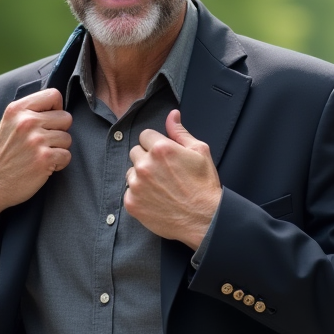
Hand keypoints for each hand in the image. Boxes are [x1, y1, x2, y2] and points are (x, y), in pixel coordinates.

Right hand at [0, 88, 71, 232]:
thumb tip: (58, 105)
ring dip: (58, 149)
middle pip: (66, 117)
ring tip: (40, 155)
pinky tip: (43, 166)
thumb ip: (29, 112)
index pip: (54, 95)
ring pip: (67, 138)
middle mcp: (27, 122)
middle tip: (43, 143)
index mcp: (17, 110)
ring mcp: (36, 140)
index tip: (48, 121)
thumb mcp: (8, 124)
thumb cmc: (3, 154)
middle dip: (59, 131)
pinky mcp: (44, 159)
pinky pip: (67, 155)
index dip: (56, 108)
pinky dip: (59, 163)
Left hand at [125, 110, 220, 248]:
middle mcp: (145, 165)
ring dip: (141, 176)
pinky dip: (139, 195)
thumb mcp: (200, 152)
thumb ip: (180, 132)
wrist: (205, 219)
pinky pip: (129, 192)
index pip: (145, 136)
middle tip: (163, 172)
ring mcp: (136, 185)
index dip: (156, 144)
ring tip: (161, 187)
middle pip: (135, 152)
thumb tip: (172, 114)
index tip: (165, 156)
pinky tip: (156, 199)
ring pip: (131, 172)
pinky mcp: (132, 203)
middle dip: (147, 159)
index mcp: (161, 148)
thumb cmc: (204, 185)